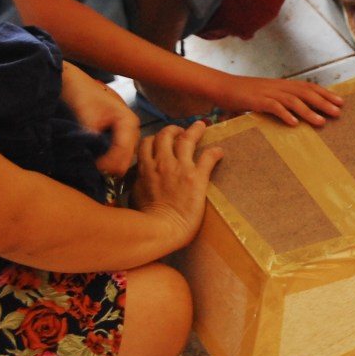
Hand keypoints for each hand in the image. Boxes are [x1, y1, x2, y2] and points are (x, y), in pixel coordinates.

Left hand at [60, 65, 139, 176]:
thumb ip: (92, 139)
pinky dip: (107, 159)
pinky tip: (96, 160)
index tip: (94, 169)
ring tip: (93, 165)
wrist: (72, 82)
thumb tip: (95, 161)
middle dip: (111, 166)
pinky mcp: (119, 136)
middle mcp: (133, 129)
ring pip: (123, 158)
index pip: (124, 152)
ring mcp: (127, 133)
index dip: (109, 164)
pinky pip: (117, 154)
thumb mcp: (86, 116)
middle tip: (92, 169)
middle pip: (127, 158)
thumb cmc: (80, 93)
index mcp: (129, 122)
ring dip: (109, 164)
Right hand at [132, 121, 223, 246]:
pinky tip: (219, 152)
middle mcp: (161, 163)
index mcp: (145, 168)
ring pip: (187, 139)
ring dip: (194, 130)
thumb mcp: (134, 197)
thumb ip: (138, 183)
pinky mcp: (197, 177)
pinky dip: (215, 152)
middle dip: (173, 130)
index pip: (147, 143)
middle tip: (180, 132)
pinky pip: (208, 157)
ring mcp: (180, 168)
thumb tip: (138, 180)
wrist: (161, 229)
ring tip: (201, 126)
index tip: (161, 141)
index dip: (156, 138)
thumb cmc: (146, 220)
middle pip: (165, 135)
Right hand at [224, 76, 343, 126]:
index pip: (309, 87)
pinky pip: (273, 107)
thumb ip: (283, 101)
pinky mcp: (256, 101)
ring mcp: (268, 93)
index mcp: (283, 84)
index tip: (341, 102)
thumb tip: (298, 114)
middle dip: (323, 102)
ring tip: (321, 122)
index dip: (325, 94)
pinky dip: (284, 115)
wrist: (223, 86)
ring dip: (308, 112)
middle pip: (305, 93)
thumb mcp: (268, 95)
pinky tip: (294, 124)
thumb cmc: (246, 94)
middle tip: (338, 112)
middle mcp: (278, 86)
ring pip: (292, 101)